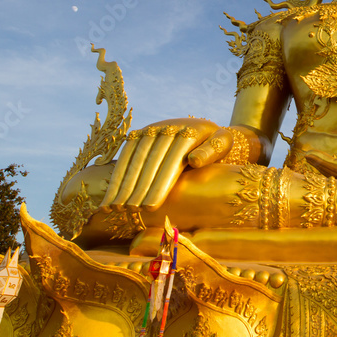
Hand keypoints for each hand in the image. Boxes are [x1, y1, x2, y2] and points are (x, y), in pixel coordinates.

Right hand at [99, 118, 256, 210]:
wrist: (206, 128)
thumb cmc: (217, 143)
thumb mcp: (223, 143)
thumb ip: (212, 150)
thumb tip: (194, 160)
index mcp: (191, 130)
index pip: (173, 160)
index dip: (160, 183)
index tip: (151, 206)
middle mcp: (169, 127)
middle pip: (151, 159)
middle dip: (139, 186)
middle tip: (130, 210)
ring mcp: (153, 128)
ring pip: (136, 157)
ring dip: (124, 181)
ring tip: (116, 205)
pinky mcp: (142, 132)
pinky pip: (127, 153)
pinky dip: (118, 173)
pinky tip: (112, 192)